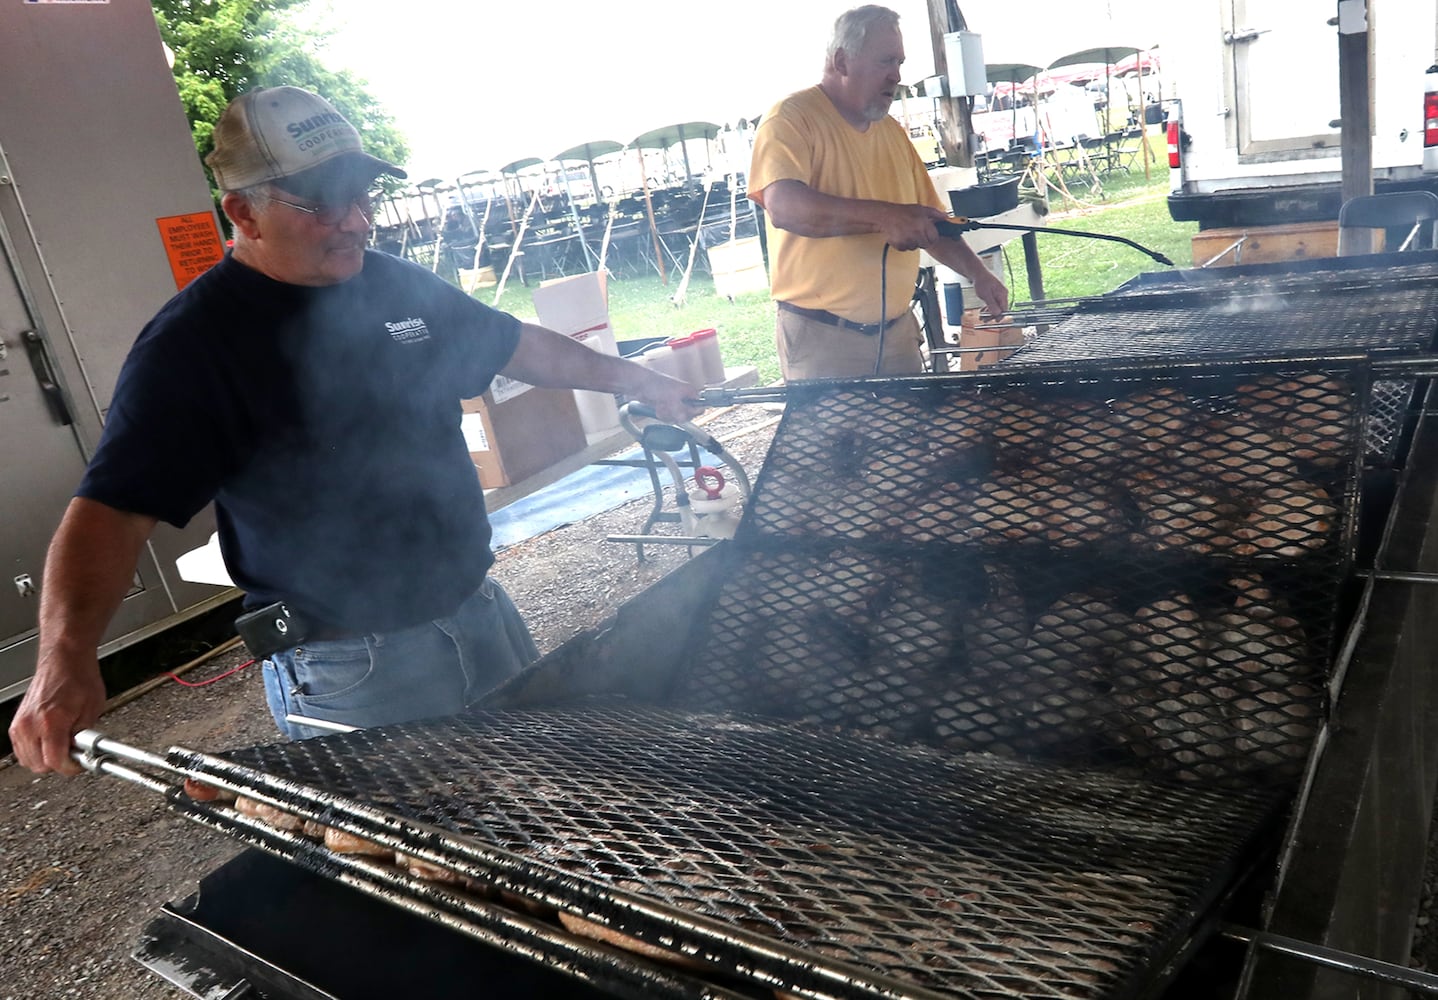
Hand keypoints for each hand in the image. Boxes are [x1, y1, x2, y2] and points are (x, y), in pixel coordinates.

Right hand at [8, 652, 106, 774]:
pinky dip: (34, 751)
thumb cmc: (79, 677)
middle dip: (58, 763)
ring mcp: (20, 724)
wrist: (64, 659)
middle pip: (39, 766)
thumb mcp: (93, 709)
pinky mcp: (16, 722)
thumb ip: (84, 736)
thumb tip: (81, 754)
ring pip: (27, 760)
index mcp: (51, 722)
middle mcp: (31, 725)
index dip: (71, 767)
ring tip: (63, 745)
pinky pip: (21, 749)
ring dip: (45, 758)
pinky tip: (49, 742)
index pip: (55, 761)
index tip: (80, 763)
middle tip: (74, 753)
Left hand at [638, 370, 702, 423]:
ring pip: (677, 418)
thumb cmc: (656, 384)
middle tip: (670, 408)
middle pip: (688, 415)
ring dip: (668, 414)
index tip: (683, 412)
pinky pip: (669, 417)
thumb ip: (684, 409)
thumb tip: (694, 415)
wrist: (640, 384)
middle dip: (677, 414)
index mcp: (689, 392)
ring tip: (661, 406)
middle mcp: (684, 398)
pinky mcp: (666, 408)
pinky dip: (662, 415)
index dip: (692, 412)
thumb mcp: (673, 399)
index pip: (699, 407)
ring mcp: (674, 403)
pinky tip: (657, 407)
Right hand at [876, 203, 944, 251]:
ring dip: (913, 242)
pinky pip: (905, 249)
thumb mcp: (922, 209)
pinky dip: (904, 244)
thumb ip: (936, 213)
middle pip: (925, 244)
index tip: (928, 234)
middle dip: (922, 240)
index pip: (934, 239)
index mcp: (924, 225)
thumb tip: (946, 217)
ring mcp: (908, 241)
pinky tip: (902, 236)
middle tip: (916, 232)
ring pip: (915, 247)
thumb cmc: (903, 212)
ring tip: (908, 233)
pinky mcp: (900, 245)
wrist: (886, 216)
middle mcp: (917, 234)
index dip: (932, 237)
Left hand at [973, 268, 1009, 318]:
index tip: (994, 321)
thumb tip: (997, 314)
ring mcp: (998, 294)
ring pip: (996, 306)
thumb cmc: (982, 281)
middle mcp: (1002, 294)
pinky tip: (982, 311)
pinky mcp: (994, 294)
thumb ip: (992, 304)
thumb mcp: (986, 294)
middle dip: (992, 315)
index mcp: (1003, 294)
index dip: (1000, 316)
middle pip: (1000, 308)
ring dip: (989, 312)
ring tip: (981, 317)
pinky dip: (988, 308)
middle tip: (985, 320)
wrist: (977, 273)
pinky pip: (992, 303)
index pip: (1004, 308)